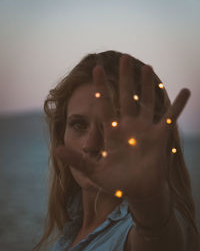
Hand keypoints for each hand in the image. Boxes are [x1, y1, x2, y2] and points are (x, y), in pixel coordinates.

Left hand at [56, 54, 189, 201]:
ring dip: (147, 85)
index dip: (101, 88)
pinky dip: (178, 105)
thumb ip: (77, 160)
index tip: (96, 69)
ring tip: (146, 66)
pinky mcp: (160, 136)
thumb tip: (56, 150)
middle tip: (123, 57)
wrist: (138, 192)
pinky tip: (186, 91)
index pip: (105, 104)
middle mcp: (128, 127)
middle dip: (125, 78)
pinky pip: (170, 117)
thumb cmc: (116, 183)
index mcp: (112, 132)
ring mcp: (145, 130)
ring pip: (147, 102)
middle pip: (126, 97)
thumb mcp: (94, 171)